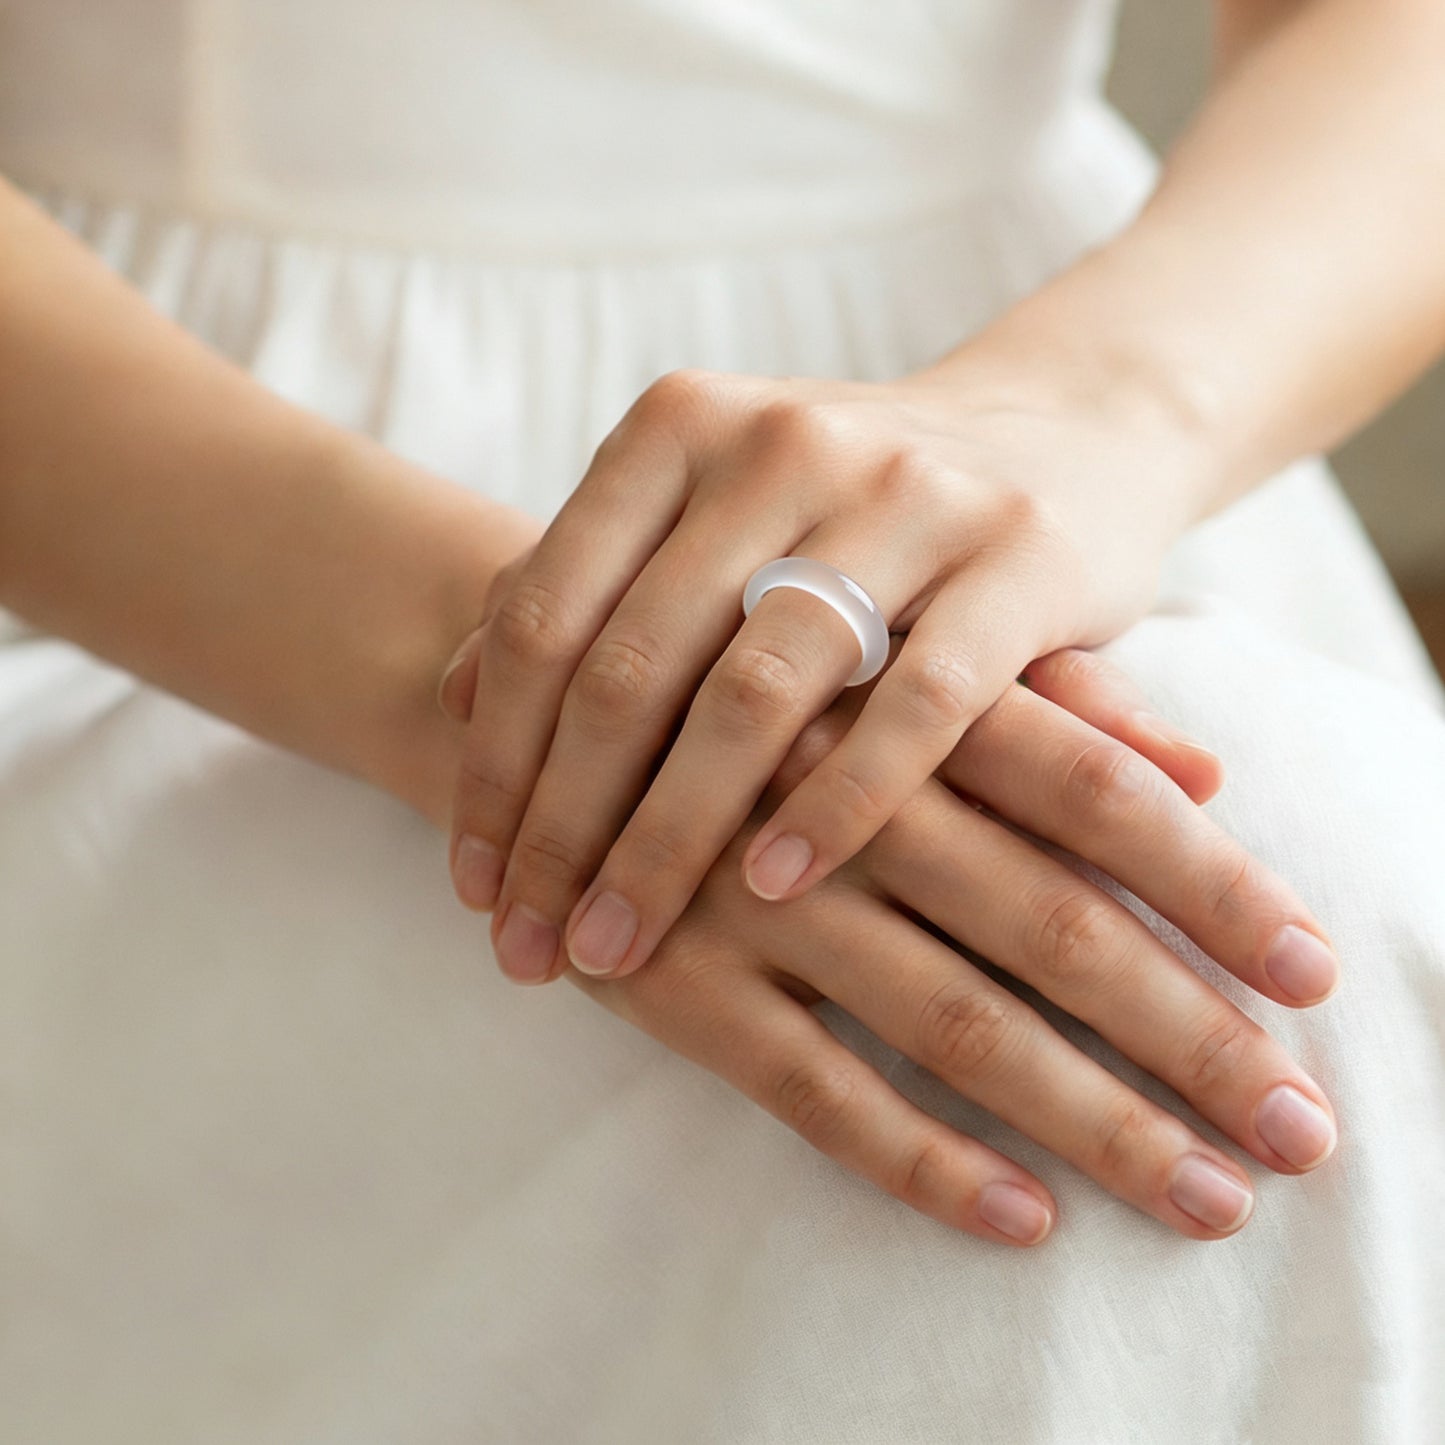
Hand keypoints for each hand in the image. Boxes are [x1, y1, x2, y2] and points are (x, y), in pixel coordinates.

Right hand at [441, 645, 1341, 1244]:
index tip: (1315, 972)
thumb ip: (1045, 699)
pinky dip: (920, 1160)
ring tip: (1203, 1197)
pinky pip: (810, 1090)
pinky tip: (1021, 1218)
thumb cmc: (745, 668)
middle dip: (1187, 1033)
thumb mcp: (881, 652)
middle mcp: (838, 797)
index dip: (1211, 880)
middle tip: (1301, 1131)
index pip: (1093, 792)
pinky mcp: (672, 978)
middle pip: (1050, 924)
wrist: (538, 684)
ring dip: (1091, 1118)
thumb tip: (1206, 761)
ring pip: (948, 1021)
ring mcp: (749, 895)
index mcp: (902, 697)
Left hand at [446, 358, 1212, 981]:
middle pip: (630, 667)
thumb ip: (586, 589)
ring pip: (754, 693)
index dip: (494, 764)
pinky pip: (917, 706)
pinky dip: (838, 805)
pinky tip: (775, 887)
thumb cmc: (850, 505)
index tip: (473, 886)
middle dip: (563, 828)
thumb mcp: (708, 516)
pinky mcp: (1018, 558)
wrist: (1064, 427)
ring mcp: (904, 496)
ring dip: (671, 840)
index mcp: (677, 430)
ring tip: (619, 943)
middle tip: (528, 946)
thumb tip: (447, 699)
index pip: (544, 616)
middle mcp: (777, 446)